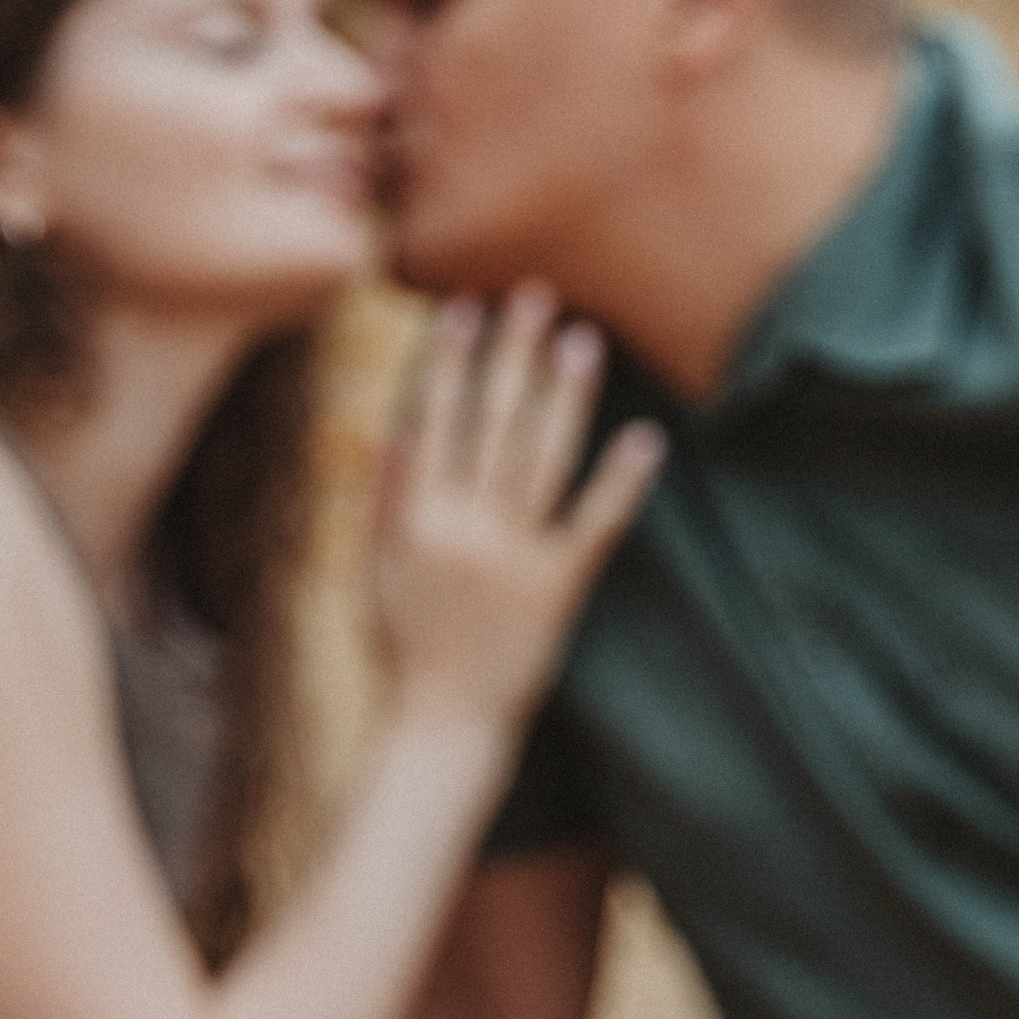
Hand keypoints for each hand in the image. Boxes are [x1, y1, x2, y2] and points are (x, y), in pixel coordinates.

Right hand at [375, 285, 666, 733]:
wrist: (442, 723)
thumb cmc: (404, 648)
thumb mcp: (375, 571)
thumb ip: (385, 497)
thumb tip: (395, 423)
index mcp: (412, 518)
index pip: (431, 419)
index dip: (449, 361)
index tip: (466, 308)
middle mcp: (460, 527)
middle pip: (489, 422)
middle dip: (511, 354)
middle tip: (534, 295)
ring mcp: (510, 556)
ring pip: (539, 457)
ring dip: (562, 394)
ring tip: (581, 340)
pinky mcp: (556, 588)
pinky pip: (593, 524)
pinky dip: (619, 481)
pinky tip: (643, 437)